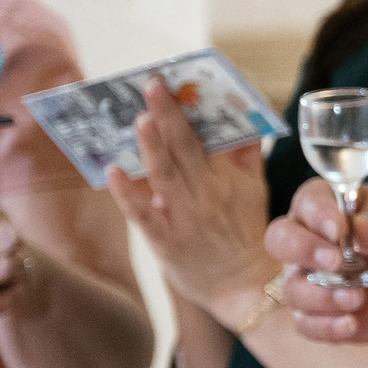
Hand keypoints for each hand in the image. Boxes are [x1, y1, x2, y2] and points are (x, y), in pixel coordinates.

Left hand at [104, 78, 274, 312]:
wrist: (245, 286)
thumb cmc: (246, 232)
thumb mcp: (255, 190)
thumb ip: (247, 154)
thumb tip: (241, 118)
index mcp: (226, 179)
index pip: (207, 135)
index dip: (191, 108)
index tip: (178, 81)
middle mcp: (205, 194)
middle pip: (184, 148)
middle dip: (169, 114)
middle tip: (153, 84)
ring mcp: (184, 218)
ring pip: (164, 175)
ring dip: (152, 146)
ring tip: (141, 118)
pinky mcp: (165, 242)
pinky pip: (143, 215)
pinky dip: (127, 193)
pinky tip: (113, 171)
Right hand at [268, 178, 367, 343]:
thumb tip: (359, 228)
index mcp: (326, 208)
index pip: (307, 203)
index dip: (318, 215)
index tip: (340, 229)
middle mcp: (307, 242)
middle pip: (279, 240)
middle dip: (303, 250)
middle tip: (336, 261)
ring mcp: (308, 280)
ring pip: (293, 288)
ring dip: (323, 295)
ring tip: (358, 297)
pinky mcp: (317, 315)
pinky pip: (306, 324)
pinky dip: (326, 326)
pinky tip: (351, 323)